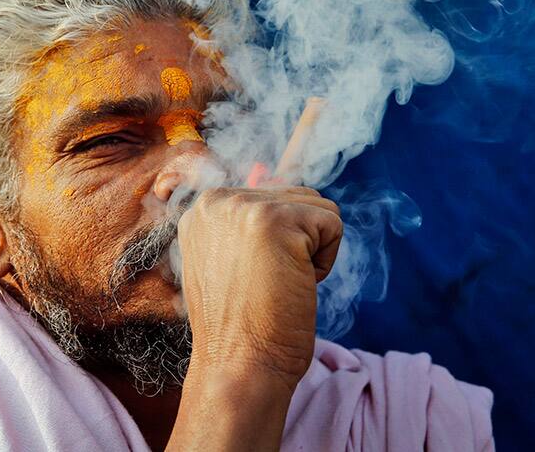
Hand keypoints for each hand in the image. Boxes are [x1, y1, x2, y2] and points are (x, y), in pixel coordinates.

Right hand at [177, 186, 342, 390]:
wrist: (238, 367)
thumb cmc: (239, 326)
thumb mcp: (229, 261)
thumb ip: (244, 217)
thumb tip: (262, 166)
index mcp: (201, 209)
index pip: (269, 196)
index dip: (278, 242)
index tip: (254, 277)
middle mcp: (216, 200)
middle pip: (295, 196)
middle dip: (296, 244)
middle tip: (265, 285)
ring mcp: (242, 207)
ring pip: (317, 207)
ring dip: (311, 251)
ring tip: (276, 284)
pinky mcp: (274, 220)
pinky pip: (333, 223)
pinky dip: (325, 261)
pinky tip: (292, 285)